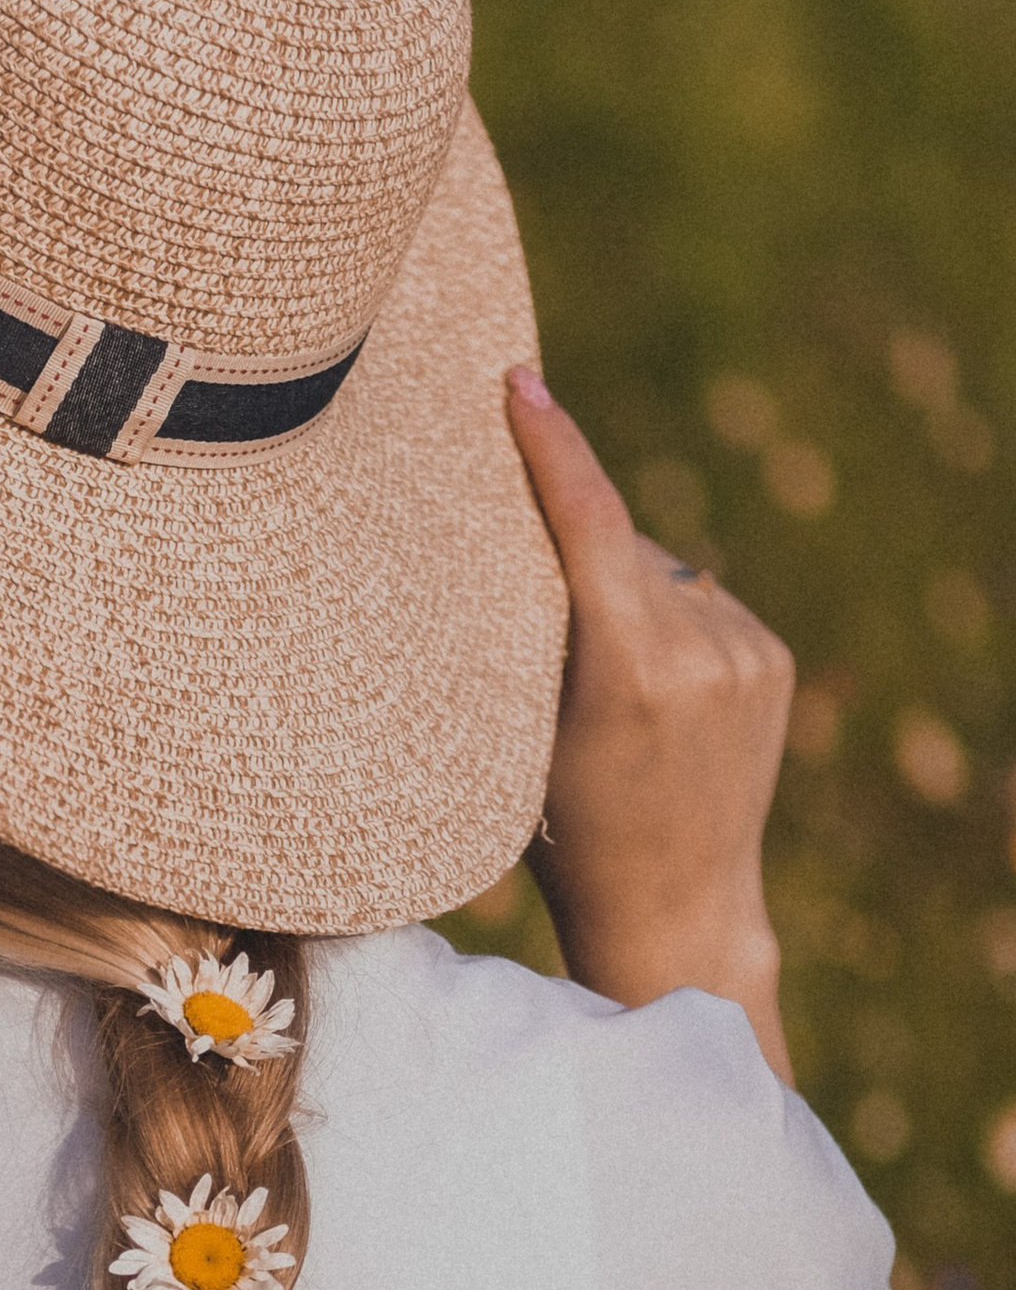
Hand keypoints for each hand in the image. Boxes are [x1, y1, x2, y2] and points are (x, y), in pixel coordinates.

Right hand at [505, 369, 794, 1082]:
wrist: (677, 907)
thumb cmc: (565, 834)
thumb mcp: (523, 734)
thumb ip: (542, 634)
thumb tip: (546, 533)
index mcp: (629, 671)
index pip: (590, 523)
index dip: (551, 447)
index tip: (517, 382)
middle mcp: (701, 651)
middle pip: (620, 543)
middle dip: (574, 547)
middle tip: (524, 598)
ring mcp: (748, 652)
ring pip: (659, 572)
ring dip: (623, 594)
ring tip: (601, 683)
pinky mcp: (773, 659)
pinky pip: (698, 602)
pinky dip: (664, 620)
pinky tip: (652, 692)